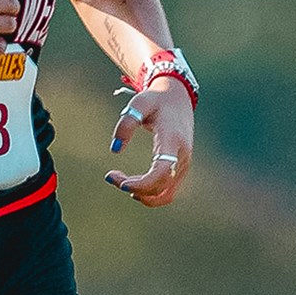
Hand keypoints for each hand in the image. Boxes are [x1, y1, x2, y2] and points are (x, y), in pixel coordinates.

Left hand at [104, 77, 191, 206]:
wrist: (178, 99)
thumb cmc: (155, 100)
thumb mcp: (138, 103)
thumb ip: (126, 124)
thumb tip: (115, 149)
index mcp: (172, 139)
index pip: (162, 171)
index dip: (143, 183)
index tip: (121, 183)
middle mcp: (182, 156)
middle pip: (161, 186)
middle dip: (135, 188)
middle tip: (111, 176)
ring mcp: (184, 165)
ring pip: (166, 194)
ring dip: (142, 194)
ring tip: (120, 181)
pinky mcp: (181, 169)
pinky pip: (168, 192)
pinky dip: (150, 195)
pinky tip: (133, 185)